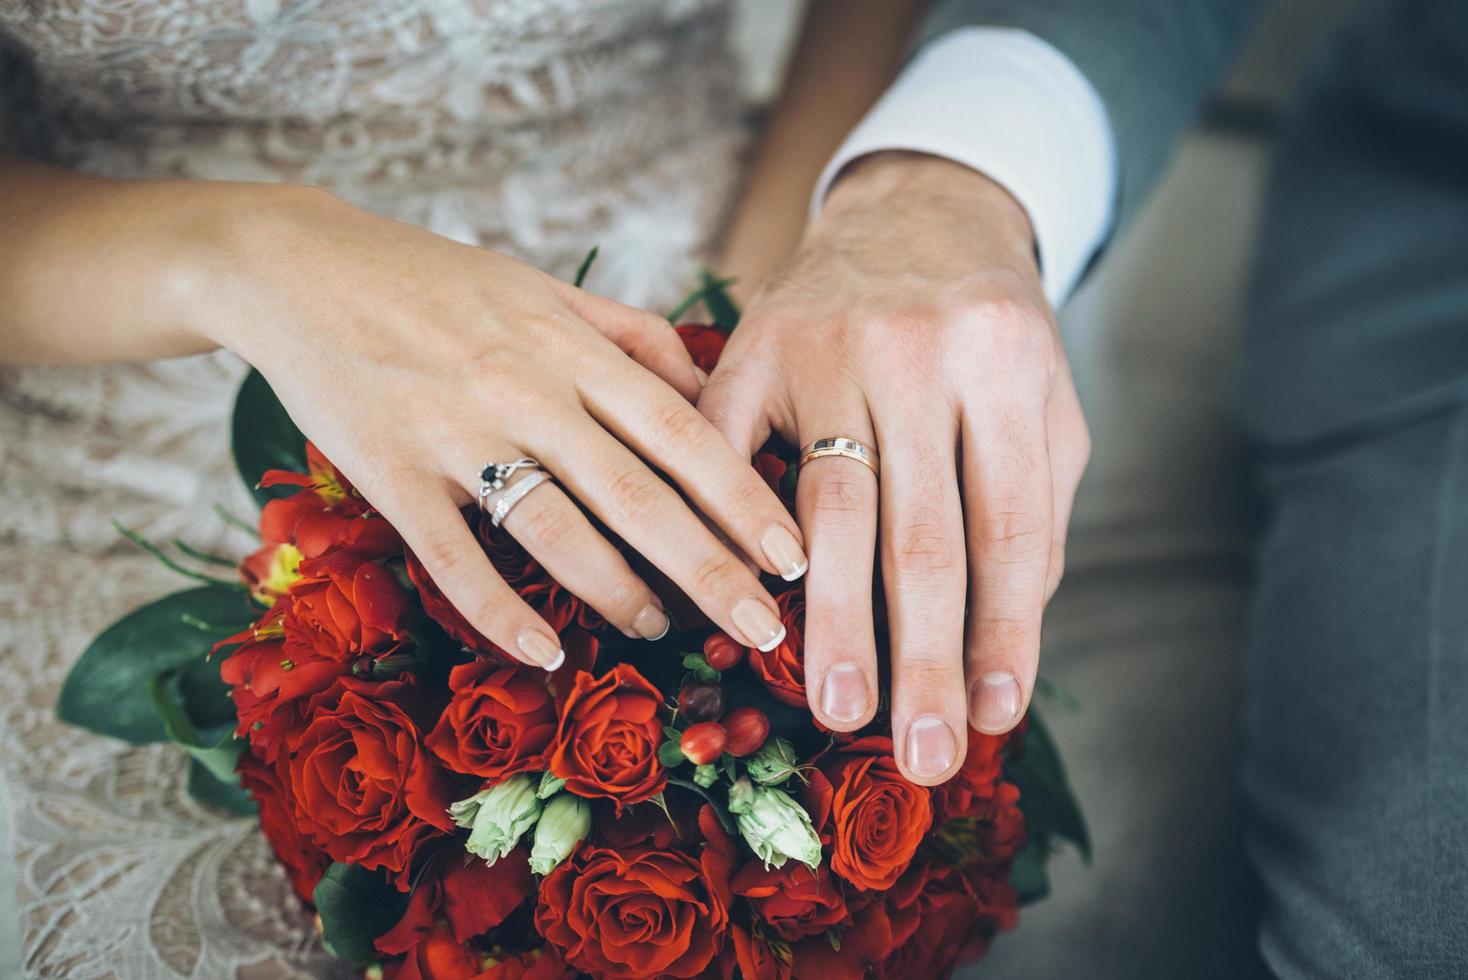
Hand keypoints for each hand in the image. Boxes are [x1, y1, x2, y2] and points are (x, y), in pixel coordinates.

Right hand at [203, 186, 806, 668]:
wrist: (297, 266)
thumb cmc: (435, 281)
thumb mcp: (543, 287)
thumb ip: (628, 335)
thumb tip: (705, 389)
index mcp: (569, 345)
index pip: (680, 432)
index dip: (742, 498)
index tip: (791, 552)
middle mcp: (524, 388)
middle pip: (637, 494)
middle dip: (709, 567)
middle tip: (761, 627)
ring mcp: (455, 433)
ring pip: (555, 530)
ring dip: (617, 592)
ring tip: (659, 627)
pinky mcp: (390, 472)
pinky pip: (454, 557)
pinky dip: (500, 611)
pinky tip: (545, 653)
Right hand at [700, 152, 1088, 783]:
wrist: (915, 209)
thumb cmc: (990, 325)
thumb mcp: (1046, 398)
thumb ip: (1036, 507)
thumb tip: (1007, 634)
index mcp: (1006, 361)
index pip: (1006, 529)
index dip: (1002, 633)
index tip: (994, 717)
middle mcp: (916, 351)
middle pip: (919, 537)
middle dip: (922, 660)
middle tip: (920, 754)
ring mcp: (824, 347)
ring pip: (827, 512)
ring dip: (835, 625)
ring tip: (842, 710)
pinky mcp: (751, 348)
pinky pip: (730, 457)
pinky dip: (732, 534)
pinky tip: (743, 609)